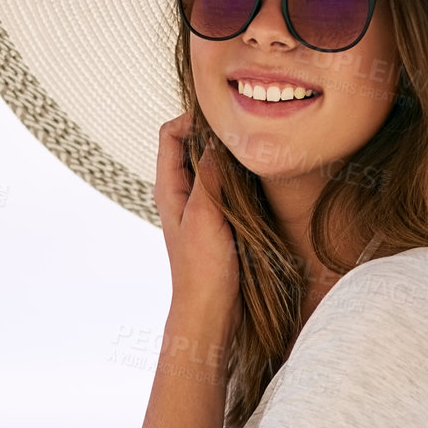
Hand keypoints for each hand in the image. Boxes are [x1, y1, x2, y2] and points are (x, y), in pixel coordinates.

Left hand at [153, 115, 239, 324]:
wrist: (210, 310)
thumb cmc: (202, 268)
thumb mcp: (205, 215)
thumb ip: (209, 175)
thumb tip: (217, 138)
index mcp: (168, 187)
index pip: (171, 133)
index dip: (193, 118)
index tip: (224, 118)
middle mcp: (180, 191)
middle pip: (191, 143)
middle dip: (214, 131)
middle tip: (245, 128)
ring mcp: (199, 204)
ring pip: (211, 163)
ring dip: (229, 154)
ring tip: (255, 147)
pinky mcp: (217, 217)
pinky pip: (226, 184)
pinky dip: (239, 174)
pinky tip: (259, 175)